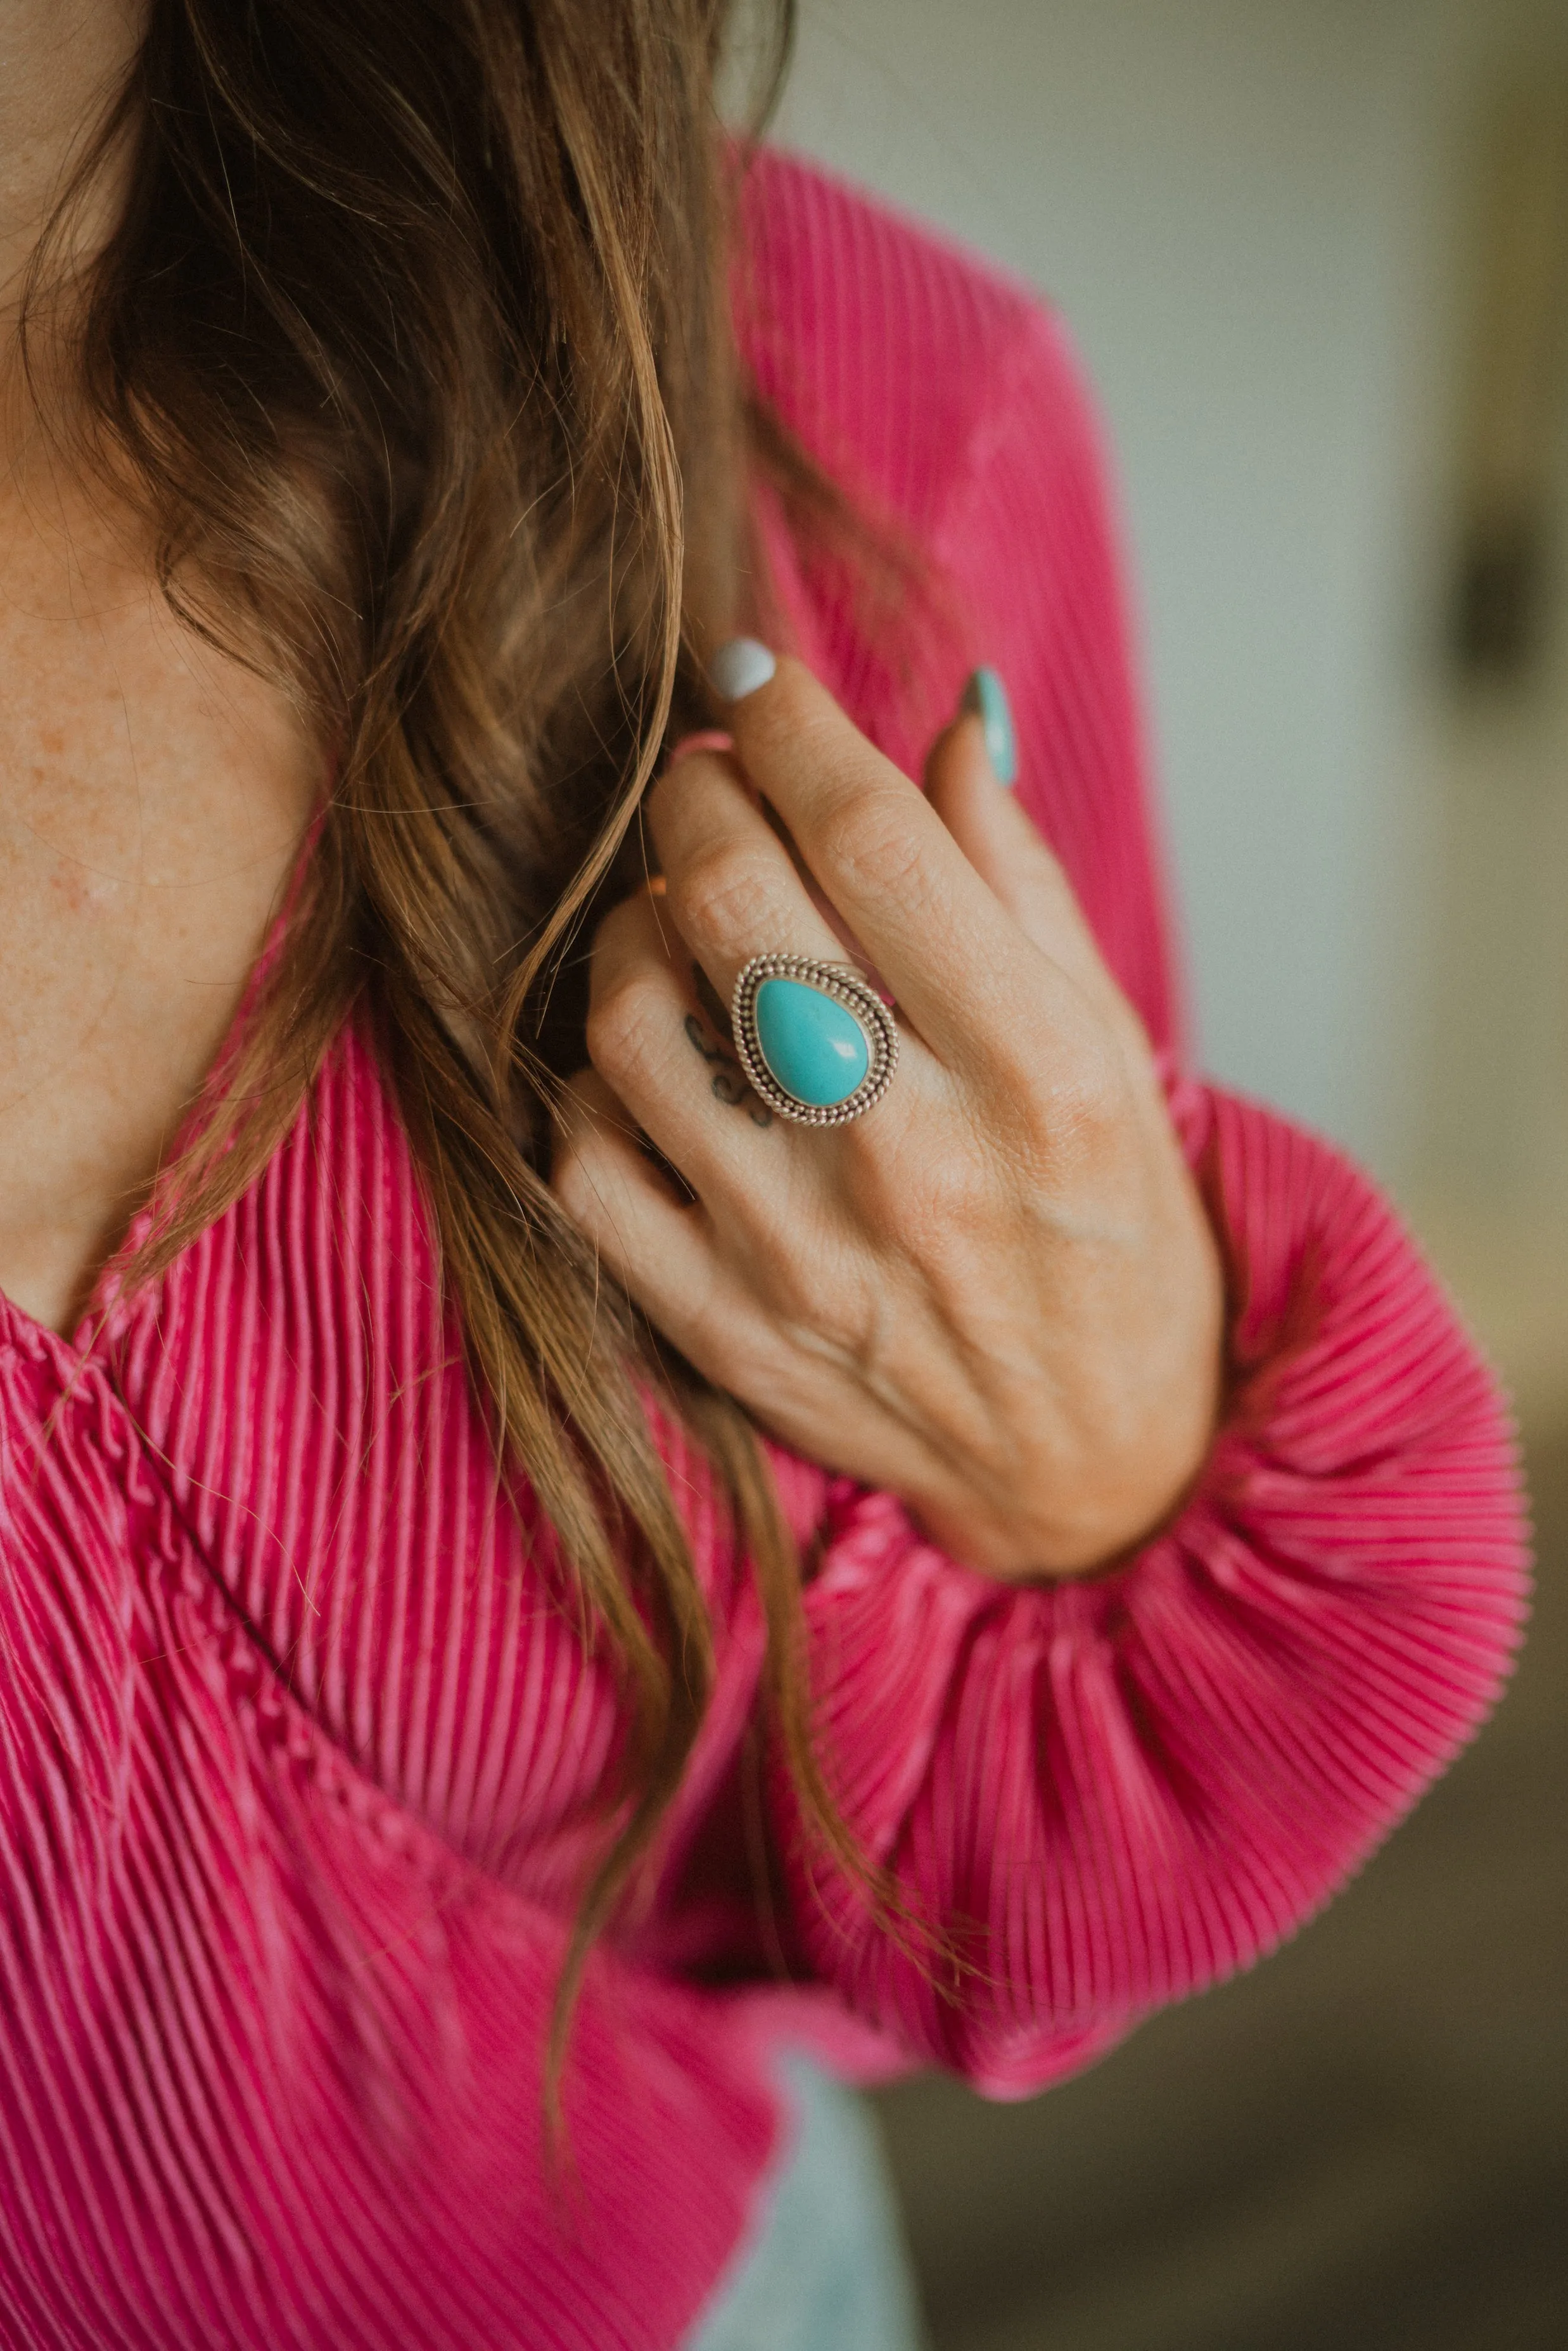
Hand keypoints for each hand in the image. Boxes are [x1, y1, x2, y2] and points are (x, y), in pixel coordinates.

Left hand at [551, 655, 1223, 1578]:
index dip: (793, 724)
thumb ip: (1020, 887)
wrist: (1090, 1463)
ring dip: (635, 926)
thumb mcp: (1114, 1052)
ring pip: (634, 1022)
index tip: (759, 671)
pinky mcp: (723, 1328)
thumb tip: (948, 721)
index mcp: (1038, 1074)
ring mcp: (803, 1252)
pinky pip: (588, 1160)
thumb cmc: (1112, 1232)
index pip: (874, 843)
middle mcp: (915, 1158)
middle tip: (708, 775)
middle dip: (698, 795)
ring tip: (679, 913)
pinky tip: (652, 1056)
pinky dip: (596, 1079)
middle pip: (736, 907)